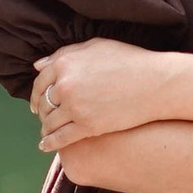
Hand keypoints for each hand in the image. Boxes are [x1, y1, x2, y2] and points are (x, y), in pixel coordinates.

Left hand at [32, 40, 172, 152]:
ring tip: (47, 132)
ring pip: (50, 122)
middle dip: (42, 112)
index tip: (37, 102)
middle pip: (44, 103)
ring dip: (46, 128)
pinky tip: (46, 146)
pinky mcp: (87, 126)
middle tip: (42, 117)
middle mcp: (65, 85)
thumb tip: (39, 65)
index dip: (36, 94)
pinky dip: (51, 143)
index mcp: (65, 63)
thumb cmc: (130, 61)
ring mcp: (75, 107)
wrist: (155, 83)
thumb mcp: (96, 47)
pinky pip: (61, 138)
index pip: (41, 82)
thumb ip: (66, 53)